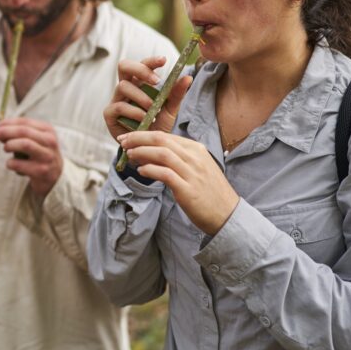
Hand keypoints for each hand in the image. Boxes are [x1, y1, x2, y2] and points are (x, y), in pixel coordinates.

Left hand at [0, 117, 61, 196]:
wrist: (55, 177)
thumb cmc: (39, 154)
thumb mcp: (33, 140)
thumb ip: (18, 134)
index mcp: (47, 130)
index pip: (25, 122)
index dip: (8, 122)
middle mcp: (50, 141)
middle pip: (24, 131)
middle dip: (5, 131)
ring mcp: (47, 156)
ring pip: (24, 144)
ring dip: (10, 145)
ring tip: (5, 149)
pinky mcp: (41, 171)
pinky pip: (19, 164)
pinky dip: (10, 163)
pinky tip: (11, 164)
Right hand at [104, 57, 192, 137]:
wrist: (148, 148)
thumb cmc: (157, 125)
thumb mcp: (170, 109)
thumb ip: (176, 94)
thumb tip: (188, 76)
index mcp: (139, 83)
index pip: (142, 65)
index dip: (151, 61)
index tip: (164, 60)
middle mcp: (126, 88)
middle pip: (124, 66)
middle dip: (141, 70)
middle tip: (157, 81)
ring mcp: (116, 99)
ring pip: (123, 86)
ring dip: (141, 97)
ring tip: (152, 110)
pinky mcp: (109, 113)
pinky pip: (119, 106)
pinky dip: (134, 112)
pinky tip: (143, 120)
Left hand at [117, 130, 238, 234]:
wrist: (228, 214)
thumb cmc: (209, 192)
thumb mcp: (197, 167)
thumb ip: (179, 158)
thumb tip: (151, 151)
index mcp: (196, 149)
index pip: (166, 136)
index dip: (144, 135)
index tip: (128, 138)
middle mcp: (195, 158)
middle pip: (161, 140)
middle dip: (138, 139)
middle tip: (122, 142)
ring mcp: (192, 173)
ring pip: (162, 154)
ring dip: (141, 152)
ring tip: (129, 155)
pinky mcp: (188, 190)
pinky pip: (166, 174)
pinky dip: (150, 170)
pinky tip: (141, 171)